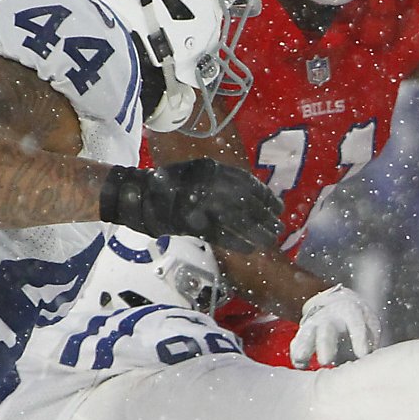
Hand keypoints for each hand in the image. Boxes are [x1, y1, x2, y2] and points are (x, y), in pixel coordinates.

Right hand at [101, 158, 282, 253]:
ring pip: (239, 222)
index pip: (250, 185)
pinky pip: (222, 236)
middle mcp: (211, 186)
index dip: (266, 199)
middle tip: (278, 229)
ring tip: (269, 240)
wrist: (140, 194)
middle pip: (248, 205)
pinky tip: (251, 248)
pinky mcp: (194, 224)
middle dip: (265, 219)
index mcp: (215, 170)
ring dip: (257, 233)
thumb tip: (251, 197)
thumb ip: (223, 181)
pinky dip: (238, 243)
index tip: (278, 208)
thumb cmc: (172, 184)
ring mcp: (202, 205)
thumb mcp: (200, 172)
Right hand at [290, 284, 377, 366]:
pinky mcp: (305, 332)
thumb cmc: (358, 319)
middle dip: (325, 346)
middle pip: (327, 330)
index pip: (356, 324)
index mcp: (351, 311)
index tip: (362, 355)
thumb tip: (369, 360)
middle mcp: (331, 316)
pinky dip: (297, 352)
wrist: (338, 303)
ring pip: (308, 334)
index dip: (359, 339)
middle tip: (325, 361)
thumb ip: (370, 340)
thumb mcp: (369, 323)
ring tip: (301, 360)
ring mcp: (315, 323)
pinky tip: (298, 364)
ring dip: (304, 348)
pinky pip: (298, 341)